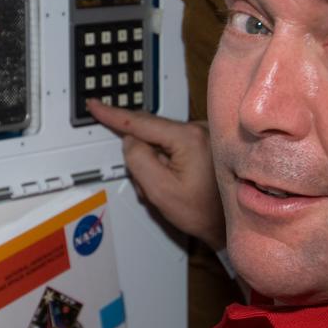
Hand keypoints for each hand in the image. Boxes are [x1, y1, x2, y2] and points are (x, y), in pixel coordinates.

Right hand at [87, 99, 225, 249]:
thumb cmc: (205, 211)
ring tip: (168, 190)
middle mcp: (199, 129)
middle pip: (150, 133)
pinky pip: (173, 146)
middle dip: (143, 159)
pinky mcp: (205, 141)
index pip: (141, 122)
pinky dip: (167, 162)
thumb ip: (139, 161)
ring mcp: (204, 134)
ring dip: (156, 164)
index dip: (113, 114)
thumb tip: (130, 141)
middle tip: (148, 185)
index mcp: (188, 137)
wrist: (232, 221)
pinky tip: (176, 183)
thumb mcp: (161, 191)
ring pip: (160, 142)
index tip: (95, 105)